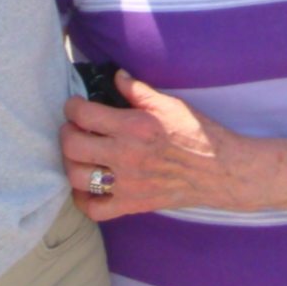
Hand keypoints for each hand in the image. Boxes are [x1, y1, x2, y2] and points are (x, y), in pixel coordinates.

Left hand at [60, 72, 271, 218]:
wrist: (220, 170)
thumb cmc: (197, 133)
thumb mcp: (169, 103)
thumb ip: (137, 90)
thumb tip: (116, 76)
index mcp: (134, 126)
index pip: (84, 115)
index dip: (72, 106)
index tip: (74, 105)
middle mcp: (126, 156)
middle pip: (72, 146)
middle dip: (66, 133)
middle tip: (73, 128)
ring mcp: (127, 183)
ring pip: (76, 177)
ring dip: (71, 163)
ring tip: (78, 154)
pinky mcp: (132, 204)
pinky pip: (94, 209)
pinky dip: (84, 199)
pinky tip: (87, 186)